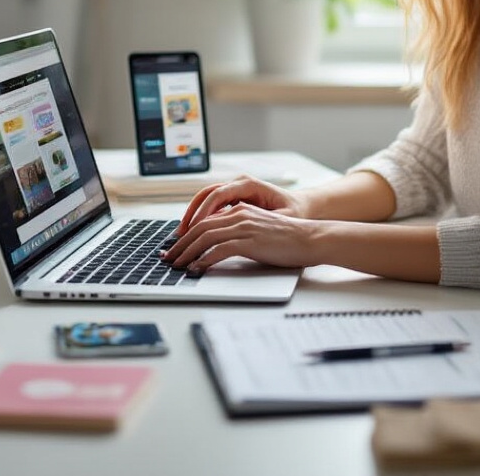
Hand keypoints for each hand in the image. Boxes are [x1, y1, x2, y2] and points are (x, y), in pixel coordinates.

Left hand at [162, 177, 315, 271]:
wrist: (310, 239)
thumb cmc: (289, 240)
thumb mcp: (259, 231)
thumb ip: (240, 233)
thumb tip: (219, 247)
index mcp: (240, 211)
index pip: (205, 220)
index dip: (187, 233)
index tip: (176, 246)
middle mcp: (239, 215)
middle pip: (199, 227)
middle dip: (180, 243)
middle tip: (168, 257)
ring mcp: (243, 226)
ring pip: (205, 237)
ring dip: (187, 252)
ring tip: (177, 265)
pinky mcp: (249, 241)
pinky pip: (218, 249)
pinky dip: (203, 259)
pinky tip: (196, 268)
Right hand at [177, 176, 309, 232]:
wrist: (304, 208)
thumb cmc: (296, 213)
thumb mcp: (283, 218)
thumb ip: (264, 221)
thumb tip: (245, 228)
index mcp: (250, 184)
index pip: (218, 194)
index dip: (204, 211)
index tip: (195, 227)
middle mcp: (239, 184)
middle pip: (206, 194)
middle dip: (192, 213)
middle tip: (182, 233)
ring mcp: (235, 190)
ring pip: (205, 199)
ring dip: (193, 215)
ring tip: (183, 234)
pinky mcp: (233, 199)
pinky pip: (211, 206)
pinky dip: (200, 217)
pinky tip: (193, 233)